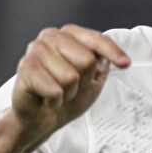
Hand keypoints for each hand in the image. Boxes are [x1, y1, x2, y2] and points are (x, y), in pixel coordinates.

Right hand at [11, 24, 129, 143]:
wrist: (40, 118)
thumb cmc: (66, 95)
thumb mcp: (93, 77)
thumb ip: (103, 62)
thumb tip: (121, 58)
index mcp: (68, 34)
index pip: (97, 39)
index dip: (113, 53)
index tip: (125, 64)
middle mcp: (50, 36)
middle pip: (87, 60)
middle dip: (83, 81)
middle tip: (69, 87)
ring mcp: (36, 50)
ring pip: (70, 77)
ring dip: (68, 93)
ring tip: (57, 92)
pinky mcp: (26, 68)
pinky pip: (55, 90)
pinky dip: (55, 101)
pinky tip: (46, 99)